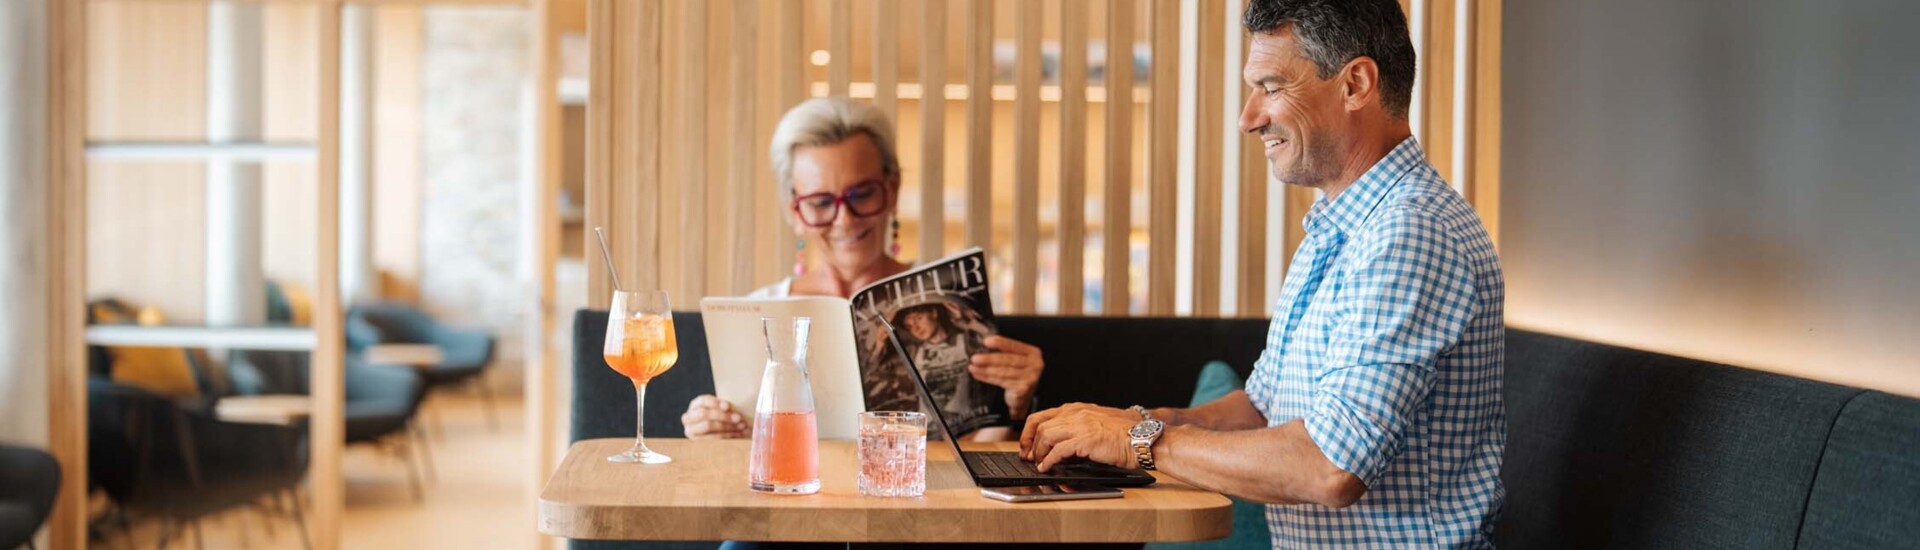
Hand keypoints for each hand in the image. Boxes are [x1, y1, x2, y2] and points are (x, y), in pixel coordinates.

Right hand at [680, 394, 748, 438]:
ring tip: (742, 426)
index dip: (715, 402)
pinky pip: (711, 439)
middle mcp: (688, 418)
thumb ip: (725, 407)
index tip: (728, 406)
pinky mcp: (696, 443)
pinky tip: (738, 434)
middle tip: (739, 418)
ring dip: (727, 426)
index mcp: (695, 405)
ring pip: (707, 426)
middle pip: (703, 414)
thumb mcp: (722, 411)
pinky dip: (727, 436)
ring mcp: (690, 431)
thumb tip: (731, 406)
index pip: (702, 401)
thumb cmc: (723, 419)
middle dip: (723, 416)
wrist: (718, 436)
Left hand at [970, 336, 1043, 419]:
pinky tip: (979, 375)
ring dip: (986, 369)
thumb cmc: (1017, 375)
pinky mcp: (1023, 389)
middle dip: (989, 359)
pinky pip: (1002, 382)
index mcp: (1033, 353)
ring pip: (1004, 372)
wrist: (1022, 398)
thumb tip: (983, 345)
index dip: (1000, 343)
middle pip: (1009, 360)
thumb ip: (1004, 352)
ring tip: (973, 367)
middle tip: (975, 358)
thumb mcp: (1015, 360)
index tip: (986, 341)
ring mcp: (1030, 378)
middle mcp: (1035, 365)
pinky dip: (988, 378)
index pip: (1015, 346)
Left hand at [1018, 403, 1140, 471]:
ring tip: (1039, 463)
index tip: (1026, 444)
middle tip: (1028, 456)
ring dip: (1038, 452)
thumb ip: (1077, 430)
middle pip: (1039, 425)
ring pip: (1046, 436)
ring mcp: (1080, 425)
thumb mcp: (1096, 424)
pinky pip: (1058, 450)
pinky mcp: (1085, 440)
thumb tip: (1059, 447)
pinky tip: (1047, 467)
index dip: (1029, 431)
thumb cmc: (1124, 434)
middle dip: (1029, 442)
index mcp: (1077, 408)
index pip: (1042, 415)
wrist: (1142, 438)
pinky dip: (1048, 461)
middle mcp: (1076, 413)